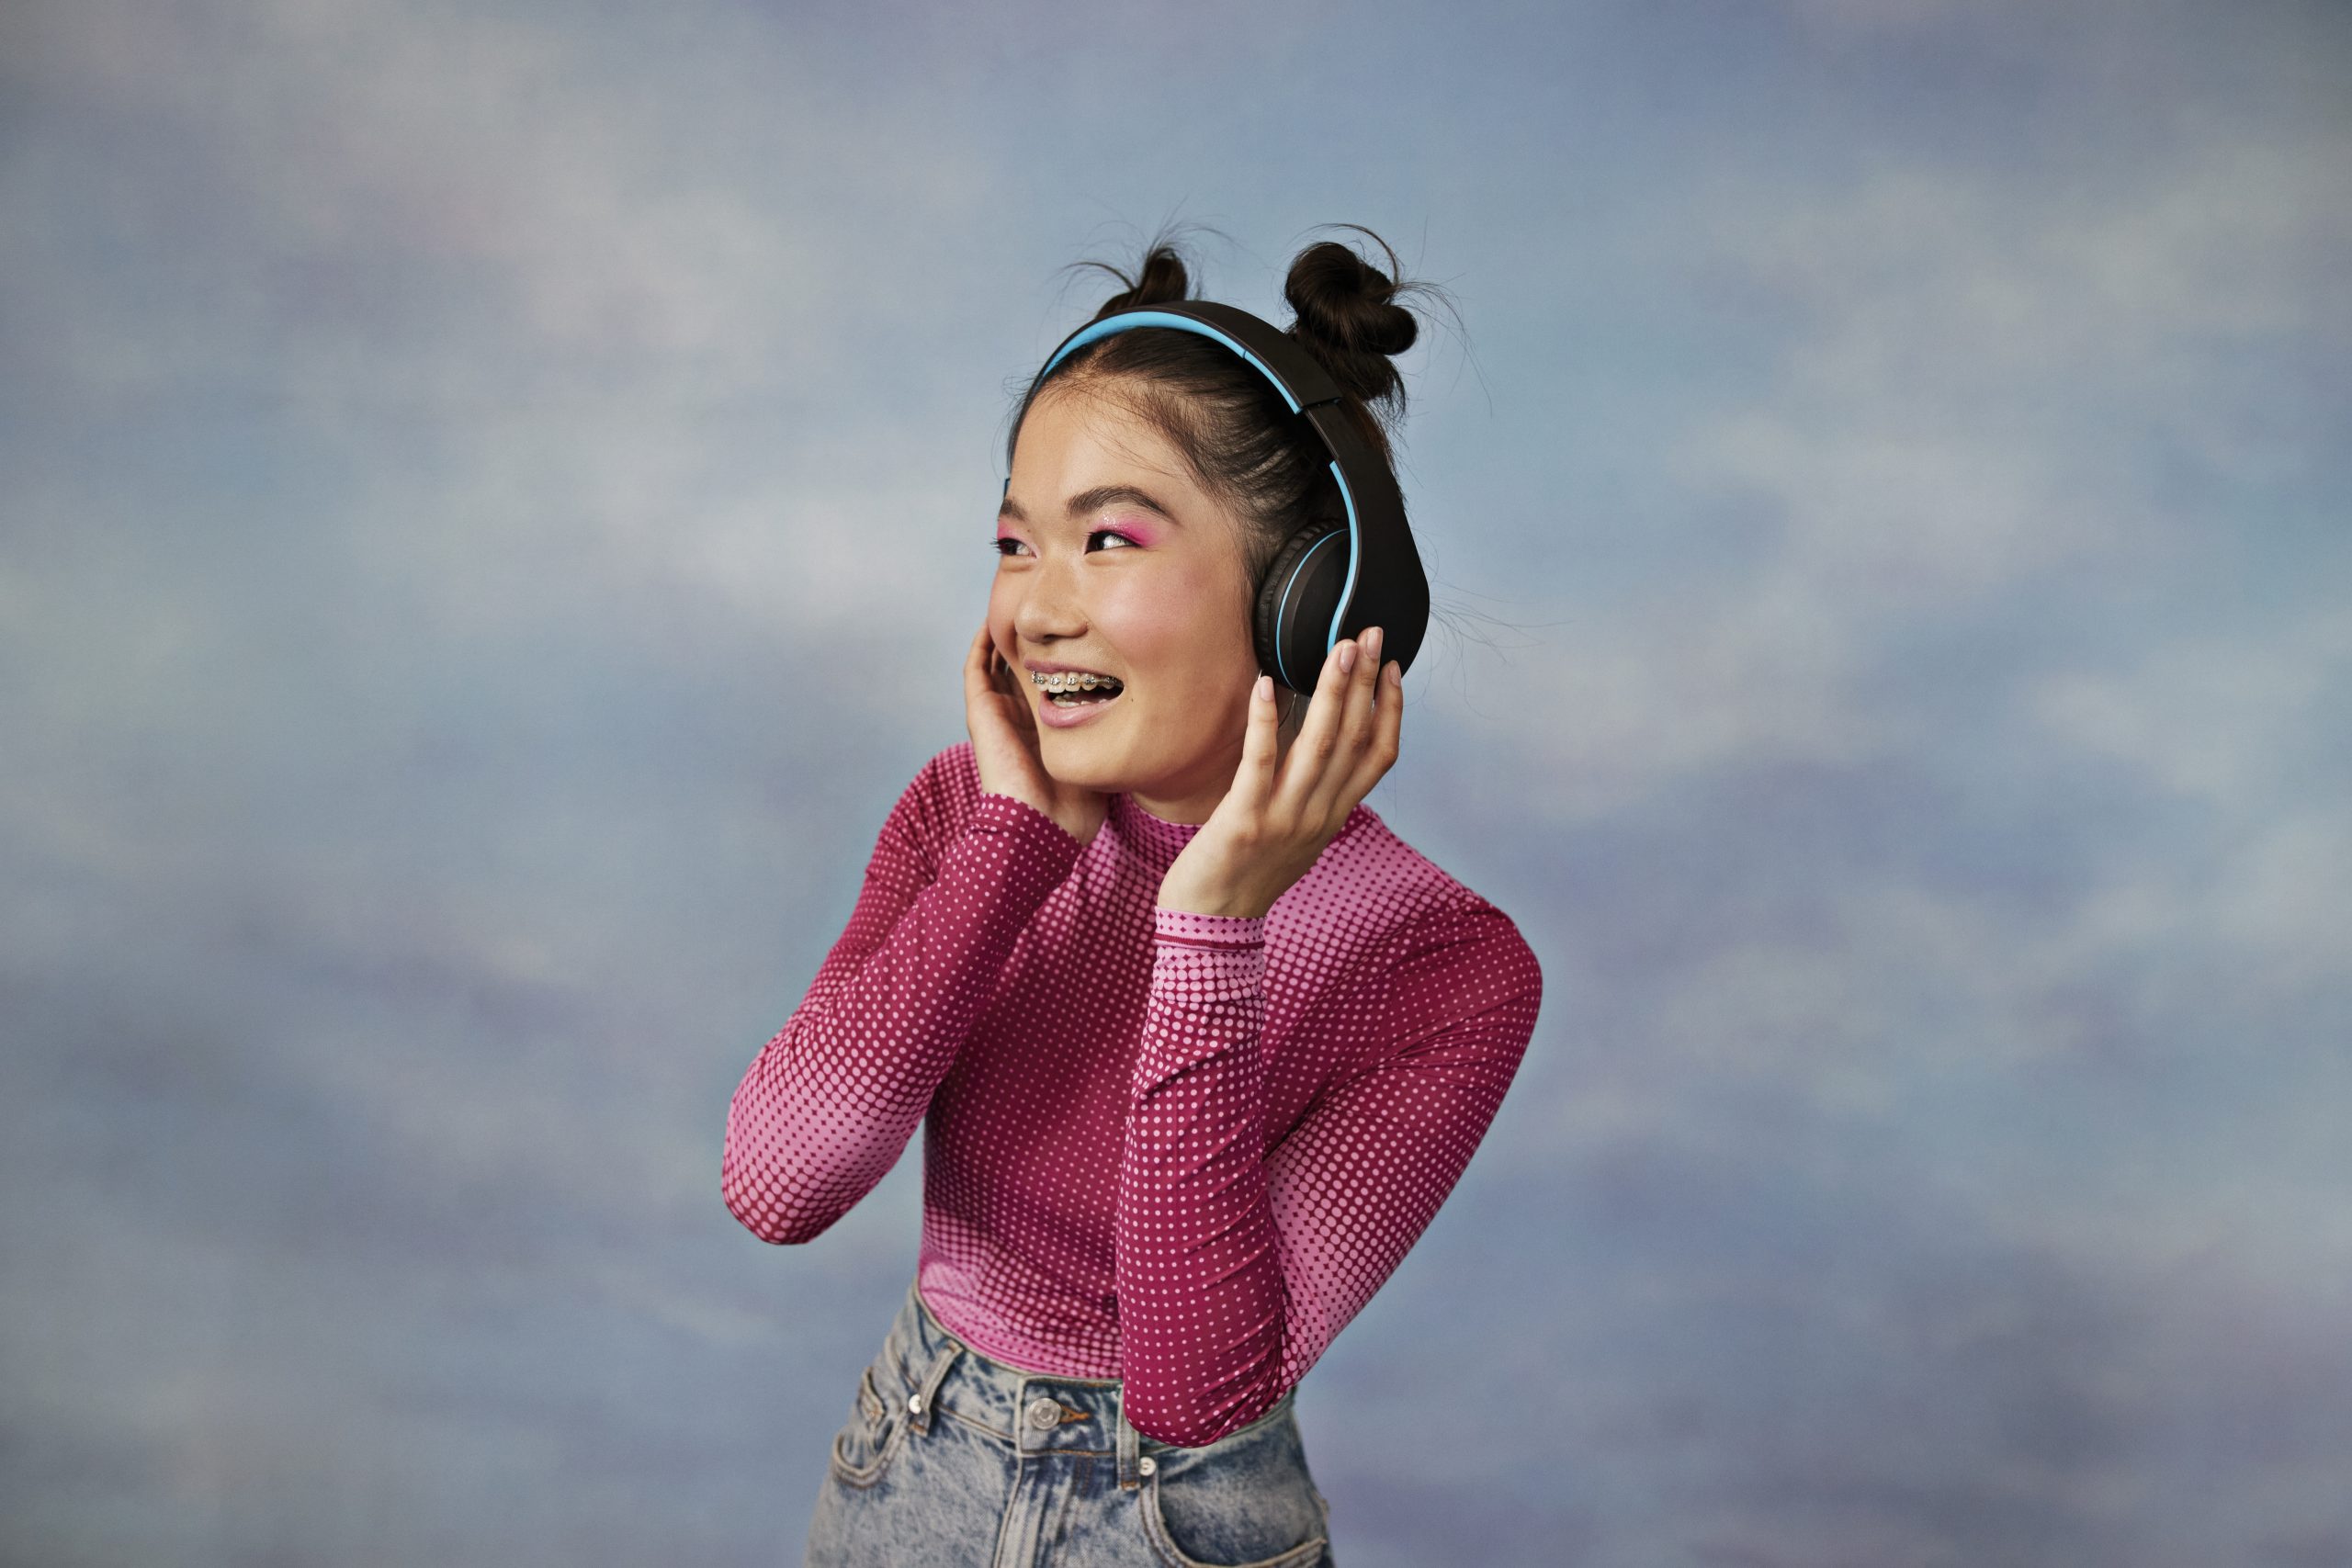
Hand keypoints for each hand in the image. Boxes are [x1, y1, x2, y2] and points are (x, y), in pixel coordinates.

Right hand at [963, 622, 1110, 845]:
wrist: (1040, 828)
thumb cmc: (1076, 807)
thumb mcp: (1104, 761)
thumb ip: (1117, 736)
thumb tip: (1150, 715)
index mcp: (1044, 730)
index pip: (1050, 684)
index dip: (1061, 658)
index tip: (1081, 632)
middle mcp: (1019, 717)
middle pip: (1022, 667)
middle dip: (1034, 640)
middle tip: (1051, 609)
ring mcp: (998, 713)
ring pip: (997, 662)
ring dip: (1006, 634)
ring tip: (1022, 604)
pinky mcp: (980, 712)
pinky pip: (976, 667)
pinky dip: (983, 641)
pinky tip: (997, 618)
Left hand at [1158, 625, 1404, 919]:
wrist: (1212, 926)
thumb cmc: (1246, 876)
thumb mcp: (1298, 838)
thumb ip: (1315, 797)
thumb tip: (1323, 751)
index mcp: (1333, 816)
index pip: (1378, 756)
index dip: (1390, 709)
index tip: (1393, 667)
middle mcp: (1318, 815)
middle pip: (1354, 740)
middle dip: (1366, 683)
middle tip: (1371, 634)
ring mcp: (1284, 818)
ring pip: (1319, 746)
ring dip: (1332, 692)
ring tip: (1339, 648)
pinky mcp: (1244, 819)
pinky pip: (1260, 762)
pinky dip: (1267, 721)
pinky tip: (1267, 685)